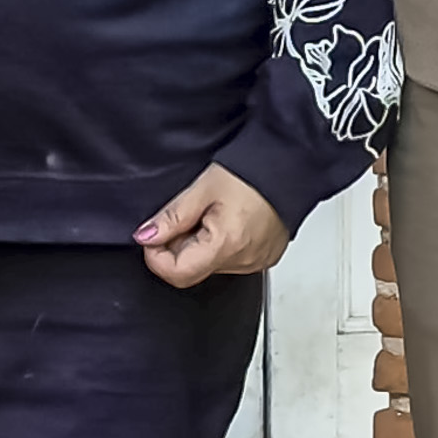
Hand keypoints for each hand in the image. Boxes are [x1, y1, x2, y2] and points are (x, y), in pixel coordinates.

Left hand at [137, 164, 294, 288]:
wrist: (292, 163)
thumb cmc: (253, 171)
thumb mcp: (202, 188)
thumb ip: (171, 217)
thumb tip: (145, 237)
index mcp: (226, 245)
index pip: (176, 273)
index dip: (156, 256)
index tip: (154, 235)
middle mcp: (243, 261)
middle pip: (192, 270)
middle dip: (179, 245)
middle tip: (190, 214)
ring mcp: (256, 263)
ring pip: (210, 266)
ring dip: (201, 245)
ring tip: (213, 214)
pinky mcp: (264, 259)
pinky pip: (230, 261)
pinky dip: (221, 245)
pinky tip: (229, 221)